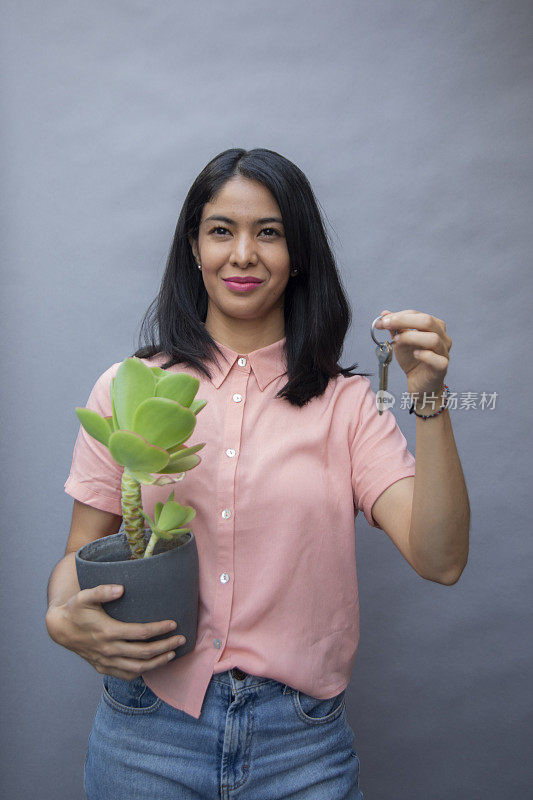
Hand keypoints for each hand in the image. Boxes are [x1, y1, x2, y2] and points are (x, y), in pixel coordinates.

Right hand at [45, 584, 185, 680]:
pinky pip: (126, 675)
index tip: (173, 624)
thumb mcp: (85, 595)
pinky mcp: (103, 668)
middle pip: (144, 653)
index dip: (159, 629)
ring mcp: (106, 661)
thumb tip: (121, 588)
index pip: (141, 633)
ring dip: (158, 662)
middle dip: (166, 646)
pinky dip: (142, 671)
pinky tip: (153, 664)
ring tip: (172, 653)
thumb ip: (102, 590)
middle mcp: (108, 650)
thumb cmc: (76, 609)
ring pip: (138, 668)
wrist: (60, 628)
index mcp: (107, 632)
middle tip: (182, 639)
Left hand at [375, 308, 451, 400]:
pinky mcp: (442, 367)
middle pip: (427, 321)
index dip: (398, 315)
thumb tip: (384, 314)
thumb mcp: (401, 342)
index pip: (417, 314)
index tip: (382, 320)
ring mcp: (444, 352)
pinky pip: (436, 359)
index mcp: (433, 327)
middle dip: (404, 321)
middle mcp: (442, 337)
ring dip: (412, 337)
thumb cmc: (413, 361)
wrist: (420, 384)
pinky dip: (425, 355)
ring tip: (396, 340)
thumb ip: (394, 328)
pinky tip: (415, 354)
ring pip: (433, 338)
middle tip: (386, 324)